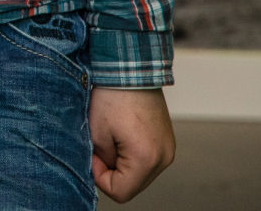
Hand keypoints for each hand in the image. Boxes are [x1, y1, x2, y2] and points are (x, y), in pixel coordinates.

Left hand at [90, 87, 174, 202]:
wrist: (131, 68)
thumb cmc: (112, 95)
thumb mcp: (96, 133)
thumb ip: (101, 161)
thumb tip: (105, 171)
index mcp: (146, 159)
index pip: (121, 192)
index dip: (100, 177)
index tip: (92, 156)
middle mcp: (164, 158)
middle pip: (132, 185)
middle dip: (111, 170)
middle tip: (98, 146)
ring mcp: (168, 150)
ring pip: (139, 173)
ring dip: (121, 162)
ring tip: (111, 136)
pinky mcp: (167, 141)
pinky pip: (146, 159)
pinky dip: (131, 153)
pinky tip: (121, 133)